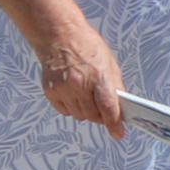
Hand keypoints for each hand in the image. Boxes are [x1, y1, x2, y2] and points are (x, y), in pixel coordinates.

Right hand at [37, 15, 126, 137]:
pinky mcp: (51, 91)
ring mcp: (63, 89)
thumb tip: (119, 108)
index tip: (119, 133)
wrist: (59, 36)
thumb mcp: (109, 64)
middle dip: (100, 116)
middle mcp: (79, 85)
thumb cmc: (87, 47)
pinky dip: (71, 107)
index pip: (108, 107)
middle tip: (102, 109)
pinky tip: (73, 95)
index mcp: (98, 77)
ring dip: (85, 112)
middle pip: (92, 115)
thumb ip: (114, 87)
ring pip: (78, 115)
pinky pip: (64, 110)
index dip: (114, 123)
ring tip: (86, 97)